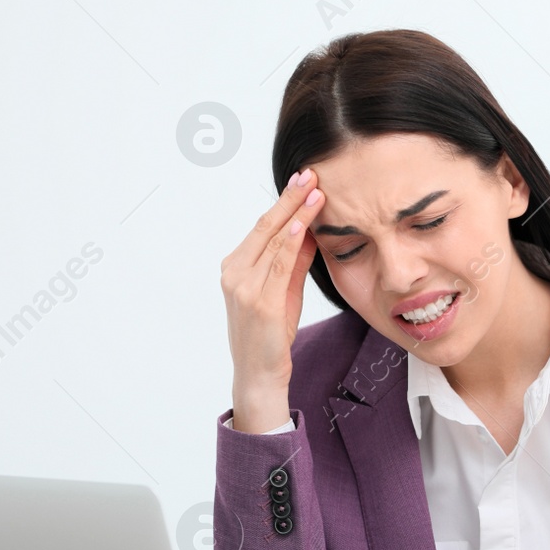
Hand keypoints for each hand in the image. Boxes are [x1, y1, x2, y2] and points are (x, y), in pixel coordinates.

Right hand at [220, 167, 325, 432]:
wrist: (259, 375)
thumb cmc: (270, 335)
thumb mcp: (284, 291)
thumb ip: (293, 261)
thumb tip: (309, 229)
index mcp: (235, 267)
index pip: (262, 226)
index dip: (284, 201)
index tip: (304, 180)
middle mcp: (234, 273)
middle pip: (265, 226)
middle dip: (290, 198)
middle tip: (310, 173)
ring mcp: (244, 288)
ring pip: (272, 241)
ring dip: (295, 213)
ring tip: (315, 190)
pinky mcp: (260, 303)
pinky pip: (277, 266)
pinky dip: (289, 243)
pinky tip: (302, 224)